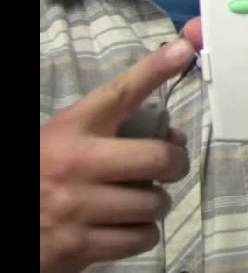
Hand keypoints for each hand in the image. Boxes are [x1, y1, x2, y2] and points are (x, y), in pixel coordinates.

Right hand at [40, 38, 194, 271]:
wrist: (6, 219)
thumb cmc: (45, 173)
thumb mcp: (69, 139)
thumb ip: (117, 131)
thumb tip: (175, 137)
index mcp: (72, 129)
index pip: (119, 93)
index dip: (154, 69)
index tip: (182, 49)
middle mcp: (75, 163)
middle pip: (157, 158)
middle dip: (173, 164)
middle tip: (166, 168)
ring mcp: (76, 206)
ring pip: (154, 203)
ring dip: (155, 204)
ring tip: (136, 201)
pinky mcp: (79, 245)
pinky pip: (142, 238)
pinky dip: (141, 234)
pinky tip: (123, 227)